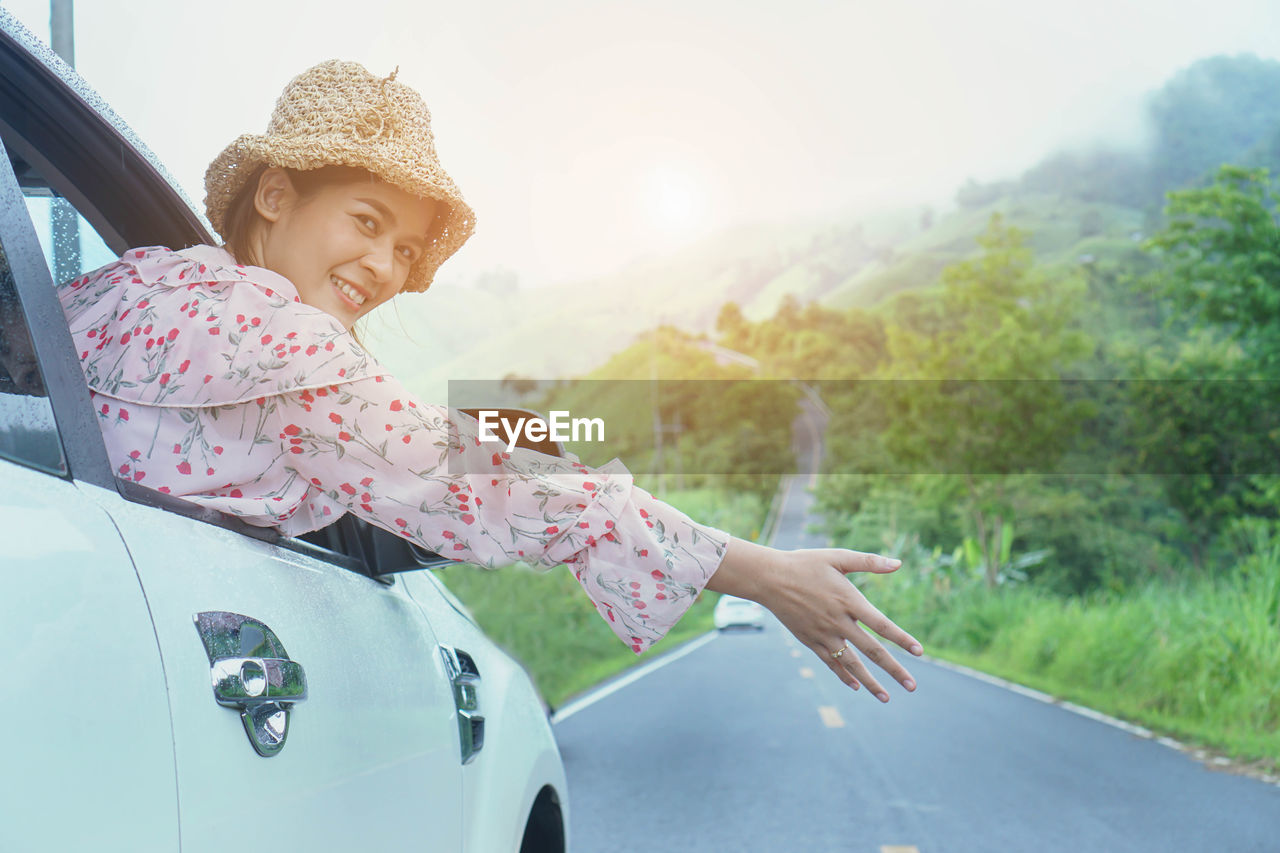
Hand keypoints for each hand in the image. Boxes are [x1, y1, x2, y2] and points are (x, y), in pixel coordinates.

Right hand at [707, 538, 922, 701]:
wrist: (769, 578)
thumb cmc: (805, 563)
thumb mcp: (837, 556)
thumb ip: (868, 561)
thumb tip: (898, 564)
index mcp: (849, 599)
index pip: (881, 624)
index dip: (901, 638)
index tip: (919, 651)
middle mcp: (838, 621)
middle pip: (871, 650)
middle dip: (894, 670)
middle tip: (912, 686)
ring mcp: (823, 634)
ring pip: (851, 663)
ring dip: (870, 682)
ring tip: (886, 697)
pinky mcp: (810, 641)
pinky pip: (830, 663)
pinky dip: (844, 675)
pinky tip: (856, 686)